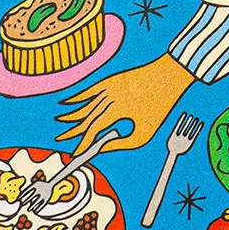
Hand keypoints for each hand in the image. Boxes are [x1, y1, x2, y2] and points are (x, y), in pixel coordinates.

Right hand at [57, 52, 192, 152]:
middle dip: (73, 130)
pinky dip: (77, 97)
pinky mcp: (110, 80)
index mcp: (116, 110)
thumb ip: (121, 143)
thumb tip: (102, 148)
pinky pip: (89, 90)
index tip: (76, 153)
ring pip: (85, 104)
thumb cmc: (159, 107)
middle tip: (60, 140)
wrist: (169, 76)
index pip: (93, 130)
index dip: (83, 143)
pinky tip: (66, 102)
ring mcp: (108, 87)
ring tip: (59, 122)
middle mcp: (109, 97)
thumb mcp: (144, 133)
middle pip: (86, 118)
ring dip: (72, 114)